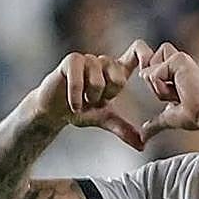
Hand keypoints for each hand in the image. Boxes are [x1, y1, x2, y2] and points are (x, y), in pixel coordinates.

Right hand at [29, 40, 154, 149]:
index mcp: (116, 71)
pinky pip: (78, 79)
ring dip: (89, 98)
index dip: (145, 55)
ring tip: (82, 101)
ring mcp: (87, 59)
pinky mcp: (71, 61)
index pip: (136, 52)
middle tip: (93, 101)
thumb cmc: (79, 110)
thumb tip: (142, 146)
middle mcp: (103, 62)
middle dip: (106, 97)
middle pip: (118, 78)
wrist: (52, 111)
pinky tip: (74, 106)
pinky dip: (76, 97)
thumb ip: (123, 129)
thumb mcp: (105, 120)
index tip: (146, 70)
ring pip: (97, 81)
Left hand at [138, 43, 198, 140]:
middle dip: (153, 84)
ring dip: (157, 88)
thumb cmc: (197, 115)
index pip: (150, 67)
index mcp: (176, 71)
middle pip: (146, 65)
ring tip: (177, 93)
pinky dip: (162, 88)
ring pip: (147, 70)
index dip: (154, 83)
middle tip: (174, 94)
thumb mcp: (169, 117)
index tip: (175, 96)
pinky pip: (153, 75)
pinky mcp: (178, 59)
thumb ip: (155, 123)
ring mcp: (179, 59)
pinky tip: (180, 91)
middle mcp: (178, 62)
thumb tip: (144, 135)